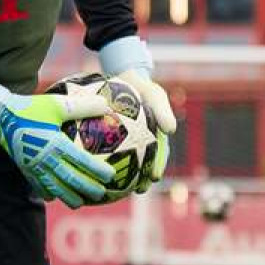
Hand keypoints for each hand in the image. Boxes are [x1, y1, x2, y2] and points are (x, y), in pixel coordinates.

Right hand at [0, 78, 115, 208]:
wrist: (1, 116)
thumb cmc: (31, 108)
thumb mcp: (56, 103)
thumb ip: (81, 106)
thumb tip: (105, 104)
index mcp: (56, 143)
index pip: (81, 161)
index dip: (97, 170)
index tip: (111, 175)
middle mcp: (46, 159)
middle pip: (71, 180)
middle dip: (88, 189)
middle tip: (102, 194)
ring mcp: (34, 167)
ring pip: (55, 188)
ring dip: (69, 197)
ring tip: (80, 203)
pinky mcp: (25, 170)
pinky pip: (38, 186)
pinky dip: (48, 194)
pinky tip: (55, 197)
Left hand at [97, 36, 176, 191]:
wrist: (121, 74)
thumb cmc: (139, 84)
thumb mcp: (153, 92)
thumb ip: (162, 109)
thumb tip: (171, 130)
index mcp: (154, 132)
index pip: (159, 152)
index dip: (158, 165)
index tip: (155, 177)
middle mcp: (141, 137)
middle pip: (144, 161)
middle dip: (143, 177)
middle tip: (139, 190)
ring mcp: (127, 138)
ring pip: (125, 159)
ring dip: (125, 174)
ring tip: (117, 187)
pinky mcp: (111, 137)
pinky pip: (107, 150)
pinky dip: (102, 159)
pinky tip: (93, 167)